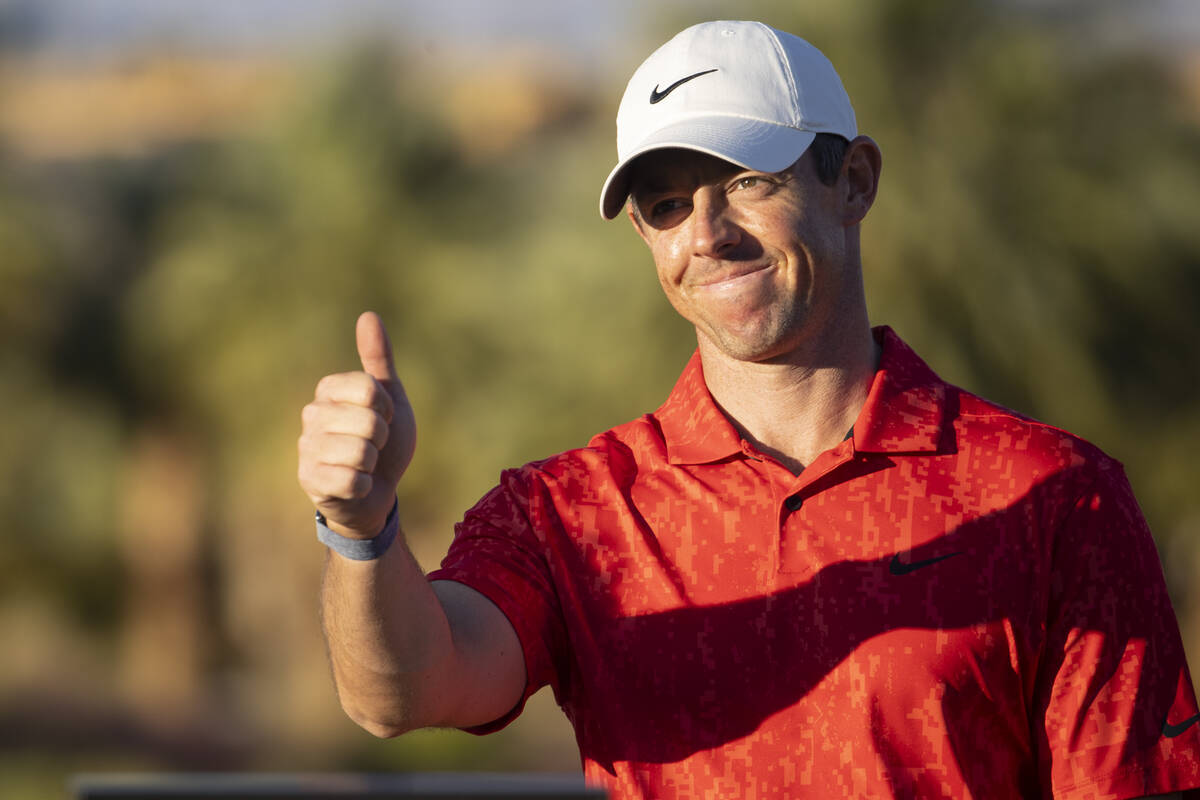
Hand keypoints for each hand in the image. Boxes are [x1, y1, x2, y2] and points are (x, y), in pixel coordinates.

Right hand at [298, 312, 416, 537]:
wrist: (378, 491)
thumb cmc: (384, 442)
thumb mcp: (390, 397)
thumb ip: (378, 358)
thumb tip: (368, 315)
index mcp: (328, 389)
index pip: (369, 388)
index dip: (387, 408)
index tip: (383, 418)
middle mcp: (311, 415)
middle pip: (368, 421)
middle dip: (382, 438)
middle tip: (374, 446)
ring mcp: (306, 449)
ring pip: (361, 452)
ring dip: (373, 463)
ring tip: (364, 464)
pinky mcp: (309, 481)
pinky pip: (351, 480)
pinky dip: (364, 486)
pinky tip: (355, 484)